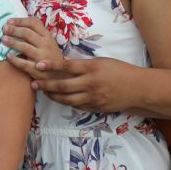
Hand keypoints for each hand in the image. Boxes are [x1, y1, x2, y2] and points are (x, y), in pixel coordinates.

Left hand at [1, 16, 62, 70]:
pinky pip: (23, 63)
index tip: (9, 21)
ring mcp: (42, 57)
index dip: (20, 21)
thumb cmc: (50, 55)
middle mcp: (46, 45)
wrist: (61, 74)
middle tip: (4, 29)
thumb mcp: (47, 42)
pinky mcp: (37, 70)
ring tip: (3, 39)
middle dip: (14, 30)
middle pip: (27, 34)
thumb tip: (14, 25)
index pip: (34, 23)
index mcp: (47, 36)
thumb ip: (35, 34)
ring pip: (25, 47)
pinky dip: (14, 59)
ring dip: (13, 42)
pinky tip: (8, 55)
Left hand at [24, 57, 142, 111]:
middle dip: (46, 85)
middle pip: (63, 85)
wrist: (138, 88)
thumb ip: (83, 65)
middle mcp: (91, 83)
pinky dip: (66, 102)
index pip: (67, 66)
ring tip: (43, 92)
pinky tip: (58, 99)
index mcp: (92, 68)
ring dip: (53, 96)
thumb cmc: (120, 70)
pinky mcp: (95, 107)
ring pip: (67, 99)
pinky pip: (76, 106)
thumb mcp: (102, 62)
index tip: (37, 64)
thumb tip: (64, 66)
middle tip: (33, 84)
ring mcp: (93, 97)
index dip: (50, 66)